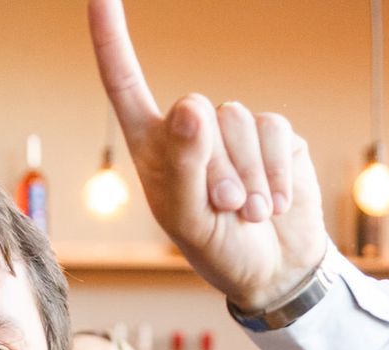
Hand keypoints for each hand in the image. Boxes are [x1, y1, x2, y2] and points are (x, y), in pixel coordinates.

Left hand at [89, 0, 329, 312]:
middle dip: (216, 169)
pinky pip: (275, 132)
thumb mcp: (188, 222)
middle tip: (224, 212)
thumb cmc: (217, 249)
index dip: (112, 40)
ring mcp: (234, 129)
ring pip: (239, 122)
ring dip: (248, 179)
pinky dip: (276, 175)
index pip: (126, 84)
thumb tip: (192, 106)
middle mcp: (191, 128)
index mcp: (153, 146)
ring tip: (249, 214)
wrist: (274, 271)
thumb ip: (183, 168)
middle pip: (200, 113)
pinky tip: (275, 205)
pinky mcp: (275, 135)